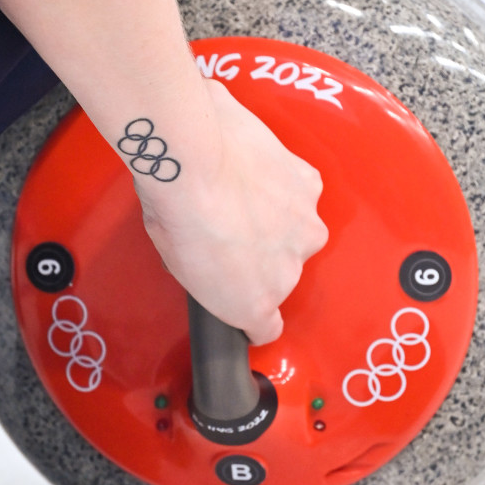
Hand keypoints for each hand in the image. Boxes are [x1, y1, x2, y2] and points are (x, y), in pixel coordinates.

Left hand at [134, 81, 327, 344]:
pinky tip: (257, 171)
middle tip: (229, 227)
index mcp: (252, 303)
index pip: (266, 327)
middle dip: (260, 255)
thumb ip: (208, 272)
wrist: (192, 156)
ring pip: (296, 232)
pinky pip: (300, 193)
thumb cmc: (174, 208)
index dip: (252, 309)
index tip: (241, 292)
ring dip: (277, 219)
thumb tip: (210, 258)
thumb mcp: (175, 260)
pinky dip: (283, 184)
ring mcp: (305, 229)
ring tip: (243, 194)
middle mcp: (287, 274)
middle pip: (281, 274)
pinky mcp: (310, 187)